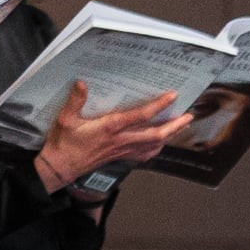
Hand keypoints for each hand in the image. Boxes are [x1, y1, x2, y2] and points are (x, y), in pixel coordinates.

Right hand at [33, 79, 191, 194]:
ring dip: (170, 135)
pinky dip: (157, 148)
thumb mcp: (65, 118)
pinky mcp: (120, 157)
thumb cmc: (63, 142)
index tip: (173, 96)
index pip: (140, 116)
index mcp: (109, 128)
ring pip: (154, 144)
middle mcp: (120, 140)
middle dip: (175, 125)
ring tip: (182, 125)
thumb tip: (82, 82)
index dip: (158, 106)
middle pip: (156, 134)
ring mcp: (122, 150)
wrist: (61, 167)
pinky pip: (145, 154)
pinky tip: (161, 143)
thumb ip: (75, 101)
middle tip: (189, 115)